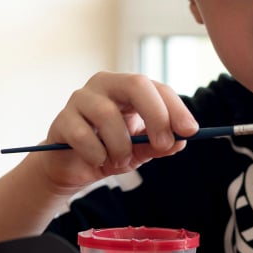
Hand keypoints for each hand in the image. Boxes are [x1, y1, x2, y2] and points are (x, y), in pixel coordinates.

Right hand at [34, 71, 198, 191]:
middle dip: (155, 115)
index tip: (190, 131)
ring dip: (121, 146)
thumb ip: (158, 145)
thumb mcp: (140, 150)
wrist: (71, 167)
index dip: (175, 108)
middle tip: (163, 144)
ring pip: (107, 114)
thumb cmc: (108, 150)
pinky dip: (97, 154)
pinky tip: (98, 161)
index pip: (156, 88)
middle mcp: (104, 85)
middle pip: (135, 85)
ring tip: (120, 162)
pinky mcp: (62, 120)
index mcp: (127, 88)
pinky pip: (83, 135)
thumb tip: (180, 140)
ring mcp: (80, 99)